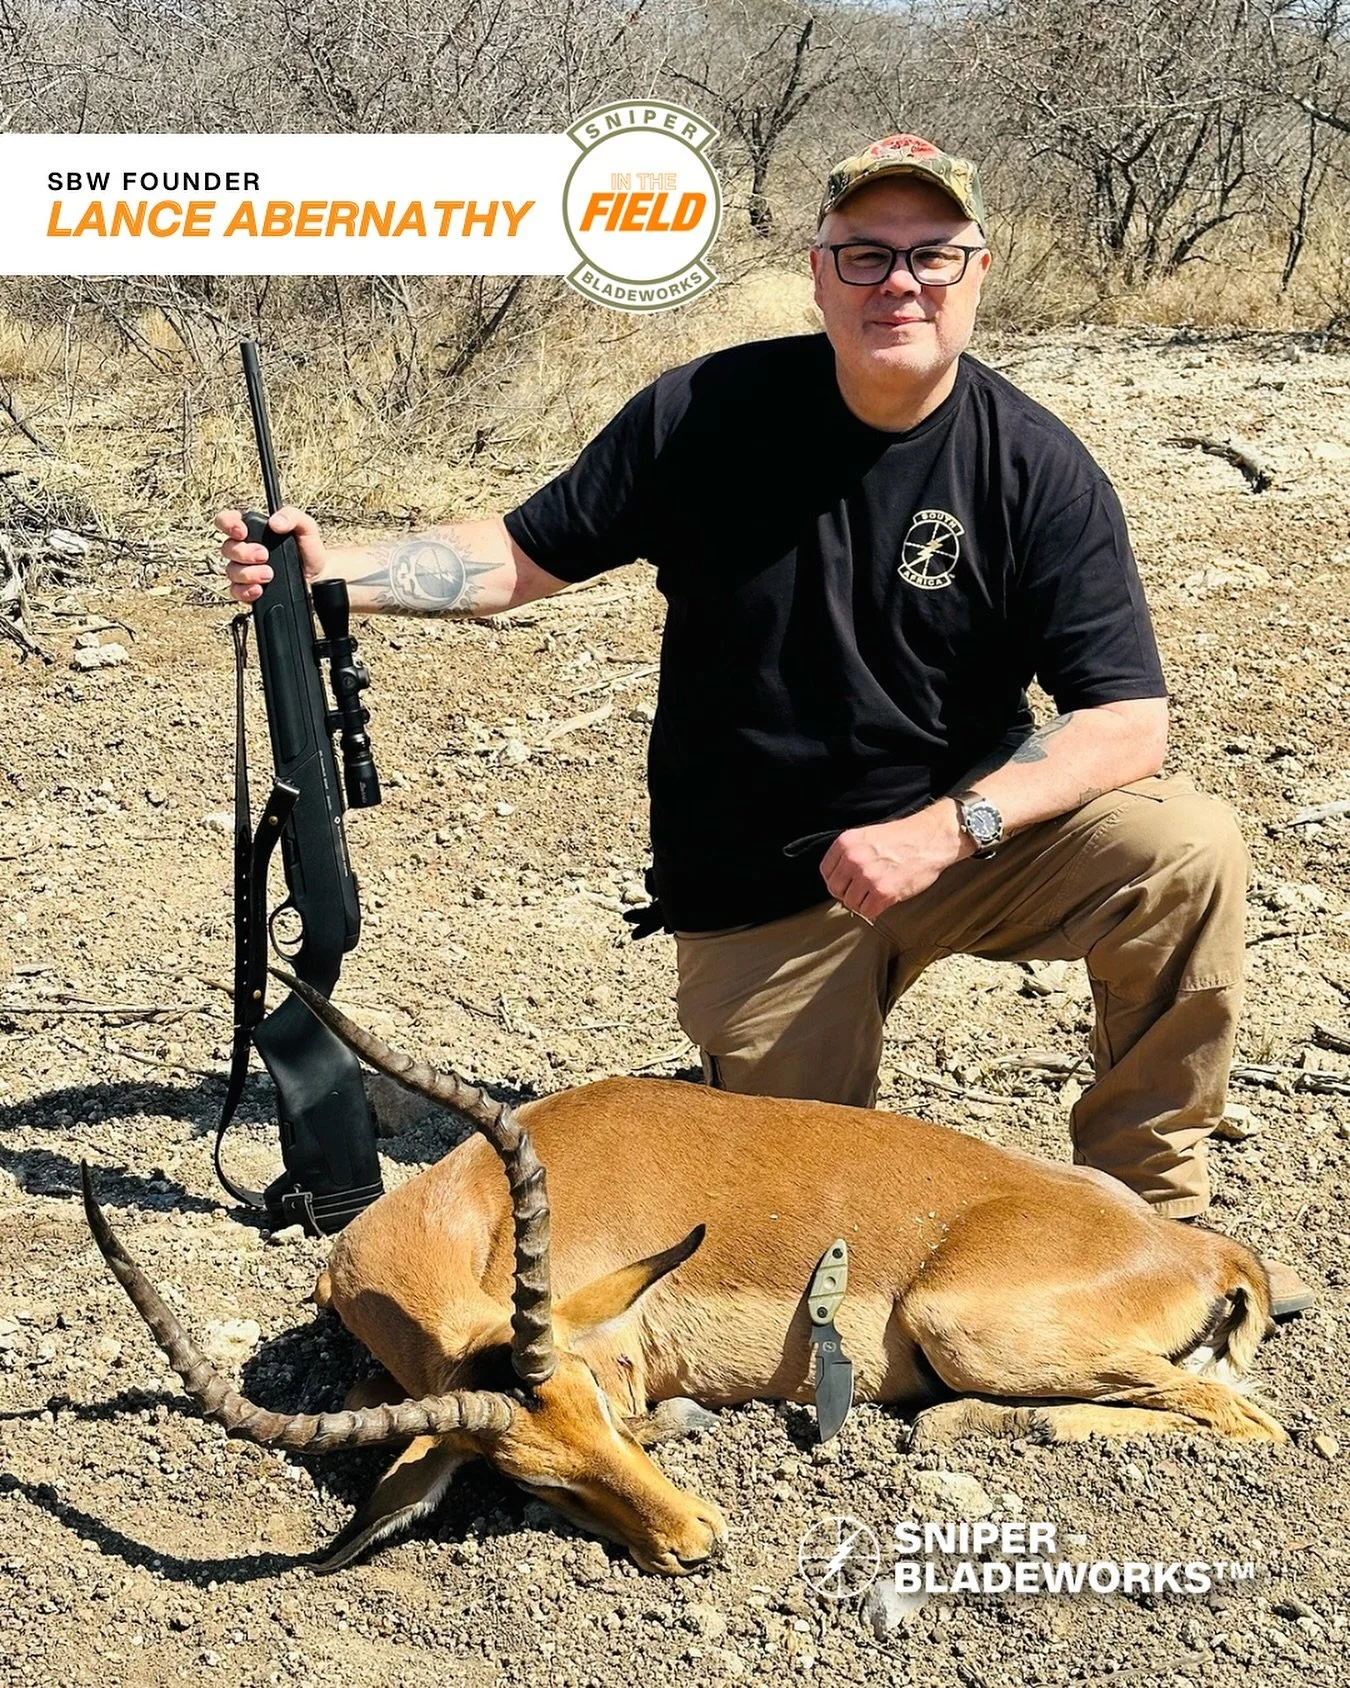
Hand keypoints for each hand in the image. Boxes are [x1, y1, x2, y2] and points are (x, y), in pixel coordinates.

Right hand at [215, 505, 327, 603]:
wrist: (318, 576)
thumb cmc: (308, 549)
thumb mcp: (306, 527)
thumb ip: (292, 516)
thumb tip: (275, 522)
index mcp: (254, 530)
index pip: (227, 521)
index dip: (227, 524)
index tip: (242, 531)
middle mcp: (245, 549)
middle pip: (227, 548)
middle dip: (244, 552)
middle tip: (264, 555)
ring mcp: (245, 570)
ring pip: (231, 571)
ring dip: (248, 573)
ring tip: (269, 574)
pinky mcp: (248, 589)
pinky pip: (235, 591)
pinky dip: (245, 591)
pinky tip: (259, 589)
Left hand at [820, 802, 971, 921]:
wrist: (931, 838)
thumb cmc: (903, 838)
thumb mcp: (868, 837)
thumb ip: (850, 854)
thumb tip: (839, 878)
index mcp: (845, 842)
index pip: (826, 871)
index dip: (838, 880)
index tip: (849, 883)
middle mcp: (852, 858)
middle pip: (835, 889)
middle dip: (848, 893)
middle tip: (864, 891)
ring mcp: (867, 876)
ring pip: (851, 903)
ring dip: (863, 903)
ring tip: (877, 894)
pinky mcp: (883, 891)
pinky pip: (867, 911)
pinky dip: (875, 910)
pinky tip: (886, 899)